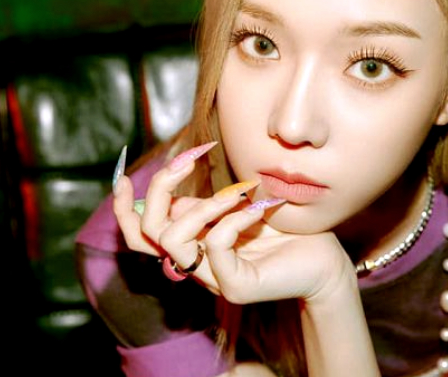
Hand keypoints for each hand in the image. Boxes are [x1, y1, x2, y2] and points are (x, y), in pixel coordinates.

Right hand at [113, 142, 355, 304]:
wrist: (324, 259)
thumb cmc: (283, 229)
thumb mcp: (235, 206)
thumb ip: (203, 201)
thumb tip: (175, 185)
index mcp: (190, 245)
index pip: (139, 233)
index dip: (123, 206)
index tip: (123, 174)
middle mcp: (194, 264)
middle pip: (146, 232)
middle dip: (160, 188)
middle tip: (189, 160)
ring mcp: (213, 279)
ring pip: (173, 240)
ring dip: (202, 204)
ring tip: (237, 192)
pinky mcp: (235, 286)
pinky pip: (215, 246)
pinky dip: (233, 218)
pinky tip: (258, 208)